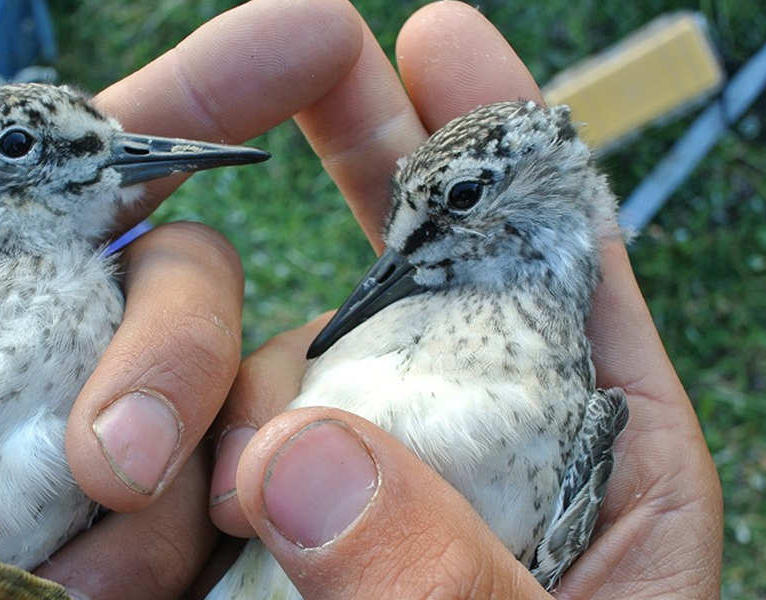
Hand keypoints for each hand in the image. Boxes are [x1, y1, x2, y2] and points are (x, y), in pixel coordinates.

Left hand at [0, 1, 367, 597]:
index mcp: (7, 275)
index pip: (115, 159)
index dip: (215, 89)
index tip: (303, 31)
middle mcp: (104, 338)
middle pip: (199, 281)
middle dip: (172, 355)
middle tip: (110, 468)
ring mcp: (166, 438)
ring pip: (237, 420)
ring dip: (173, 504)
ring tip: (67, 591)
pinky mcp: (191, 531)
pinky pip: (241, 523)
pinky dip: (199, 560)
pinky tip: (110, 598)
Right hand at [206, 2, 723, 597]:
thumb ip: (440, 572)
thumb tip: (296, 455)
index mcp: (604, 465)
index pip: (567, 270)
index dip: (508, 149)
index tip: (439, 35)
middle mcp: (482, 457)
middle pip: (429, 281)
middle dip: (379, 164)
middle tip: (307, 45)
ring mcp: (375, 501)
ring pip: (301, 376)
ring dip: (244, 387)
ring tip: (201, 487)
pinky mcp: (288, 545)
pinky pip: (233, 461)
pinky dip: (196, 455)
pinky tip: (161, 486)